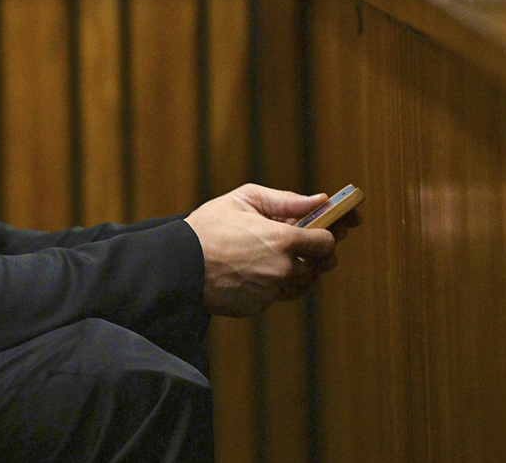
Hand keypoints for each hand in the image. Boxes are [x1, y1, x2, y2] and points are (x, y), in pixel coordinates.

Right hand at [185, 184, 340, 316]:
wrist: (177, 264)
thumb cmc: (208, 227)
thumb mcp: (244, 200)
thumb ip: (285, 200)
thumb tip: (320, 200)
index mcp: (283, 240)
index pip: (327, 242)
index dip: (327, 235)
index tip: (320, 231)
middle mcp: (283, 269)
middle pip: (319, 266)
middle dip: (316, 255)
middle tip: (305, 245)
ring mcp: (271, 291)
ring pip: (301, 284)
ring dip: (299, 271)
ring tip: (280, 257)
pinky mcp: (258, 306)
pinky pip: (277, 296)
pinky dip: (274, 285)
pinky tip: (257, 272)